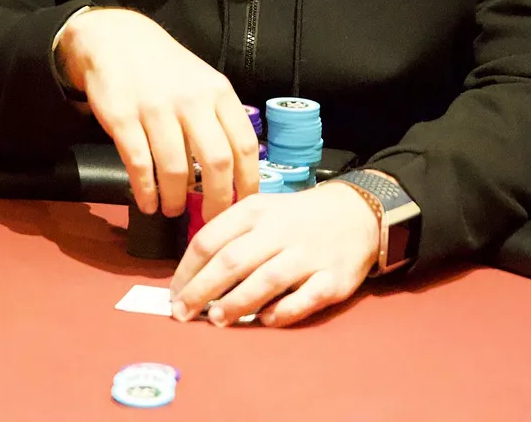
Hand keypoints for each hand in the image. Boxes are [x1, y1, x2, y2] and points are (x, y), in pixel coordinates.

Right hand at [57, 8, 257, 219]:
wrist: (116, 39)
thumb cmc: (167, 69)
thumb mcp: (203, 83)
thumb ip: (220, 120)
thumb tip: (235, 174)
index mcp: (218, 93)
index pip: (244, 144)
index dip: (247, 182)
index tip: (244, 205)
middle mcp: (192, 100)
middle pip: (217, 162)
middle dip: (217, 200)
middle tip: (211, 219)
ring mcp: (157, 109)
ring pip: (176, 169)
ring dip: (176, 199)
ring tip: (173, 209)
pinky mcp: (123, 118)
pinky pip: (140, 164)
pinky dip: (146, 191)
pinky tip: (148, 202)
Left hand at [169, 184, 378, 327]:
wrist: (357, 213)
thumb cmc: (295, 219)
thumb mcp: (260, 212)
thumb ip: (229, 237)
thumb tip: (192, 278)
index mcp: (255, 211)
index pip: (209, 239)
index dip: (185, 271)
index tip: (173, 294)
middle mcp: (279, 230)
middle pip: (231, 261)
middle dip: (200, 291)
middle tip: (182, 314)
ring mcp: (308, 255)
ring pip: (265, 281)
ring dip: (236, 304)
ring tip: (216, 320)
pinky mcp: (333, 279)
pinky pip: (303, 300)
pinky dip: (282, 313)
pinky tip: (265, 321)